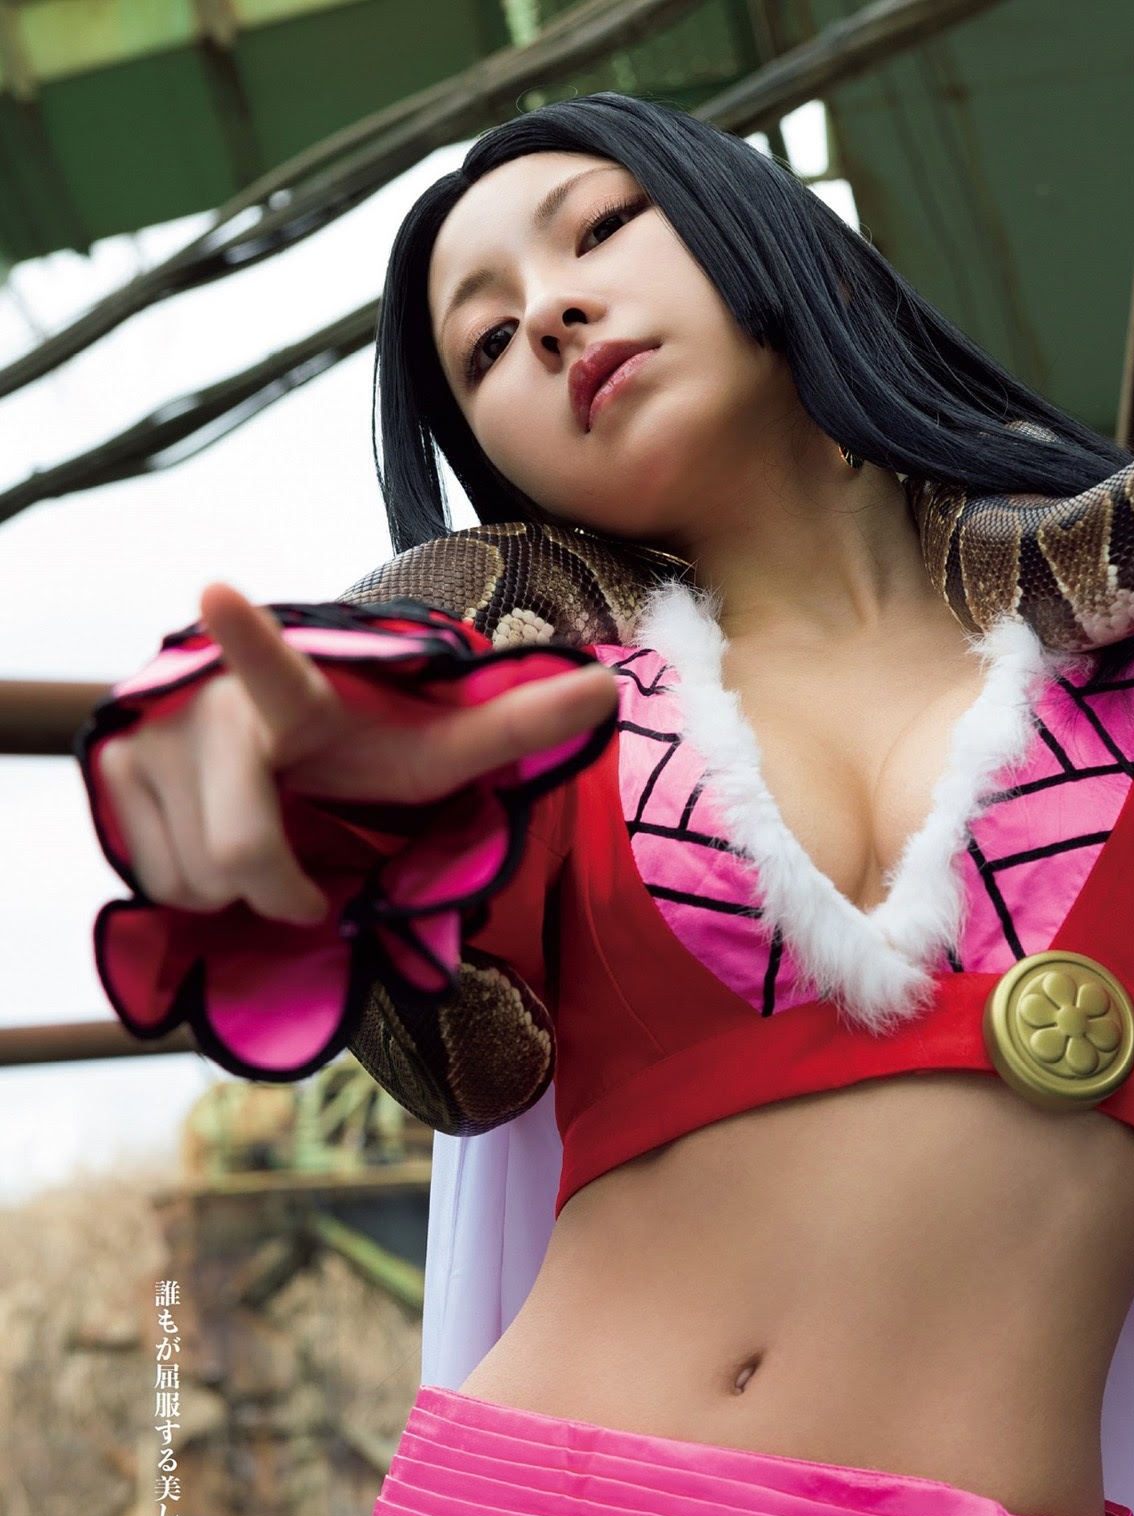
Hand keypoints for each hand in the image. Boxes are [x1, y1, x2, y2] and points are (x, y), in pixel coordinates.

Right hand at [95, 583, 615, 926]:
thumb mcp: (432, 747)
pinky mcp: (109, 773)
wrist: (258, 741)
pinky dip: (197, 892)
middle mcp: (210, 706)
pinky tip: (214, 844)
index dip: (248, 640)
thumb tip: (614, 689)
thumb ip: (516, 724)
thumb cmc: (355, 747)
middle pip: (245, 855)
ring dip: (241, 896)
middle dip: (287, 890)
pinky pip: (158, 883)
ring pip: (197, 881)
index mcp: (297, 695)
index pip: (273, 667)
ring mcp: (148, 738)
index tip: (215, 593)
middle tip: (310, 879)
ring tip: (264, 843)